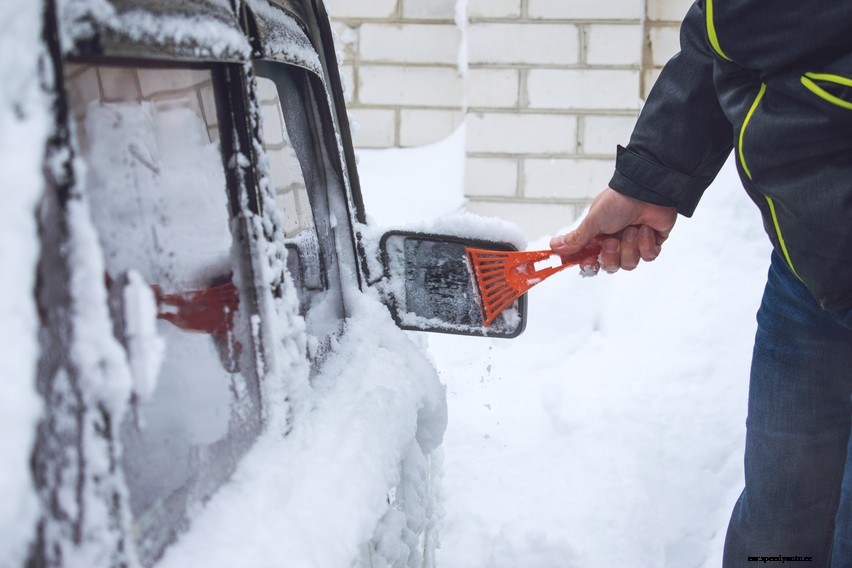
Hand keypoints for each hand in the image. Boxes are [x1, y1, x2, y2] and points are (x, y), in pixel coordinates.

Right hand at [549, 187, 677, 272]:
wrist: (647, 191)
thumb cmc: (618, 201)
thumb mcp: (593, 221)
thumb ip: (576, 238)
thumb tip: (553, 246)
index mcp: (599, 236)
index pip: (591, 260)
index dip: (590, 265)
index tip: (590, 262)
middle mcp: (616, 241)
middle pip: (610, 266)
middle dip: (612, 255)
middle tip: (612, 240)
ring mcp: (634, 243)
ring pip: (629, 264)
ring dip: (631, 246)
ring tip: (633, 229)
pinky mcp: (652, 243)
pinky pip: (649, 257)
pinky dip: (646, 243)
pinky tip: (646, 229)